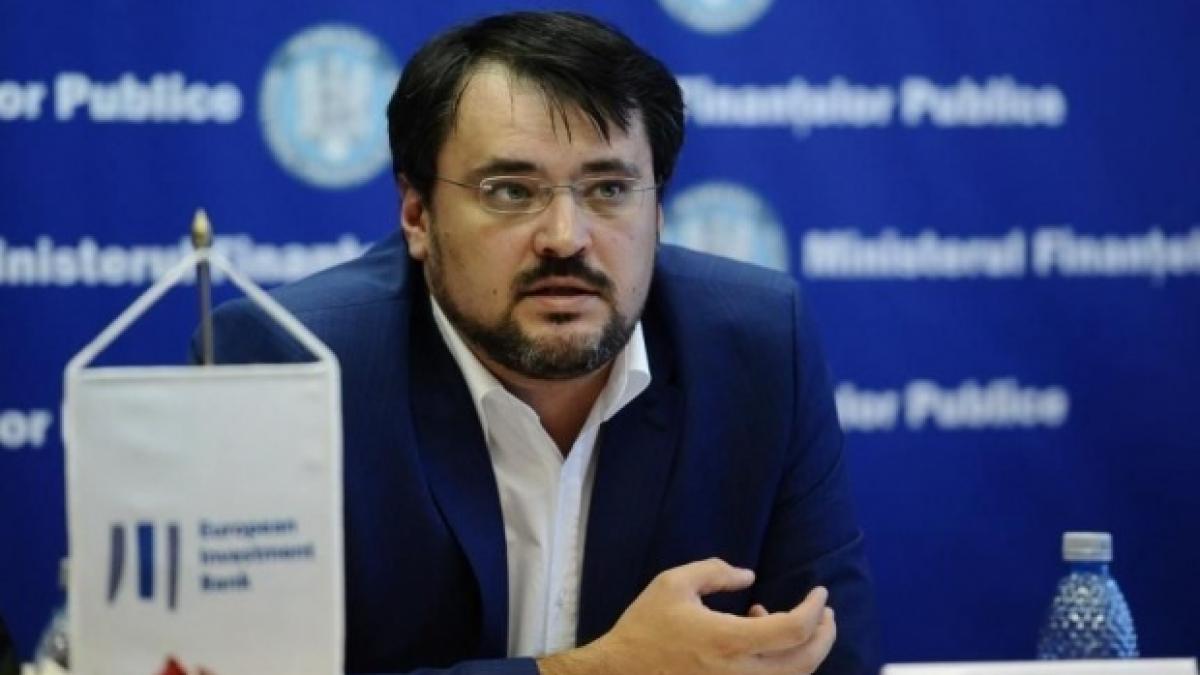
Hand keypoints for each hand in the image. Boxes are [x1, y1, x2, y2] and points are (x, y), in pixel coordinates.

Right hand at [538, 558, 835, 674]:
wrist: (618, 674)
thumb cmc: (645, 627)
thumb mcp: (673, 584)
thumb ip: (715, 572)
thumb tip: (749, 576)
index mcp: (729, 641)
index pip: (794, 630)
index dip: (815, 610)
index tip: (820, 592)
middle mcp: (740, 674)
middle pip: (805, 662)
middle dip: (824, 634)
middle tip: (825, 612)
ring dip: (803, 650)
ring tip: (786, 621)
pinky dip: (780, 665)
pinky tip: (759, 641)